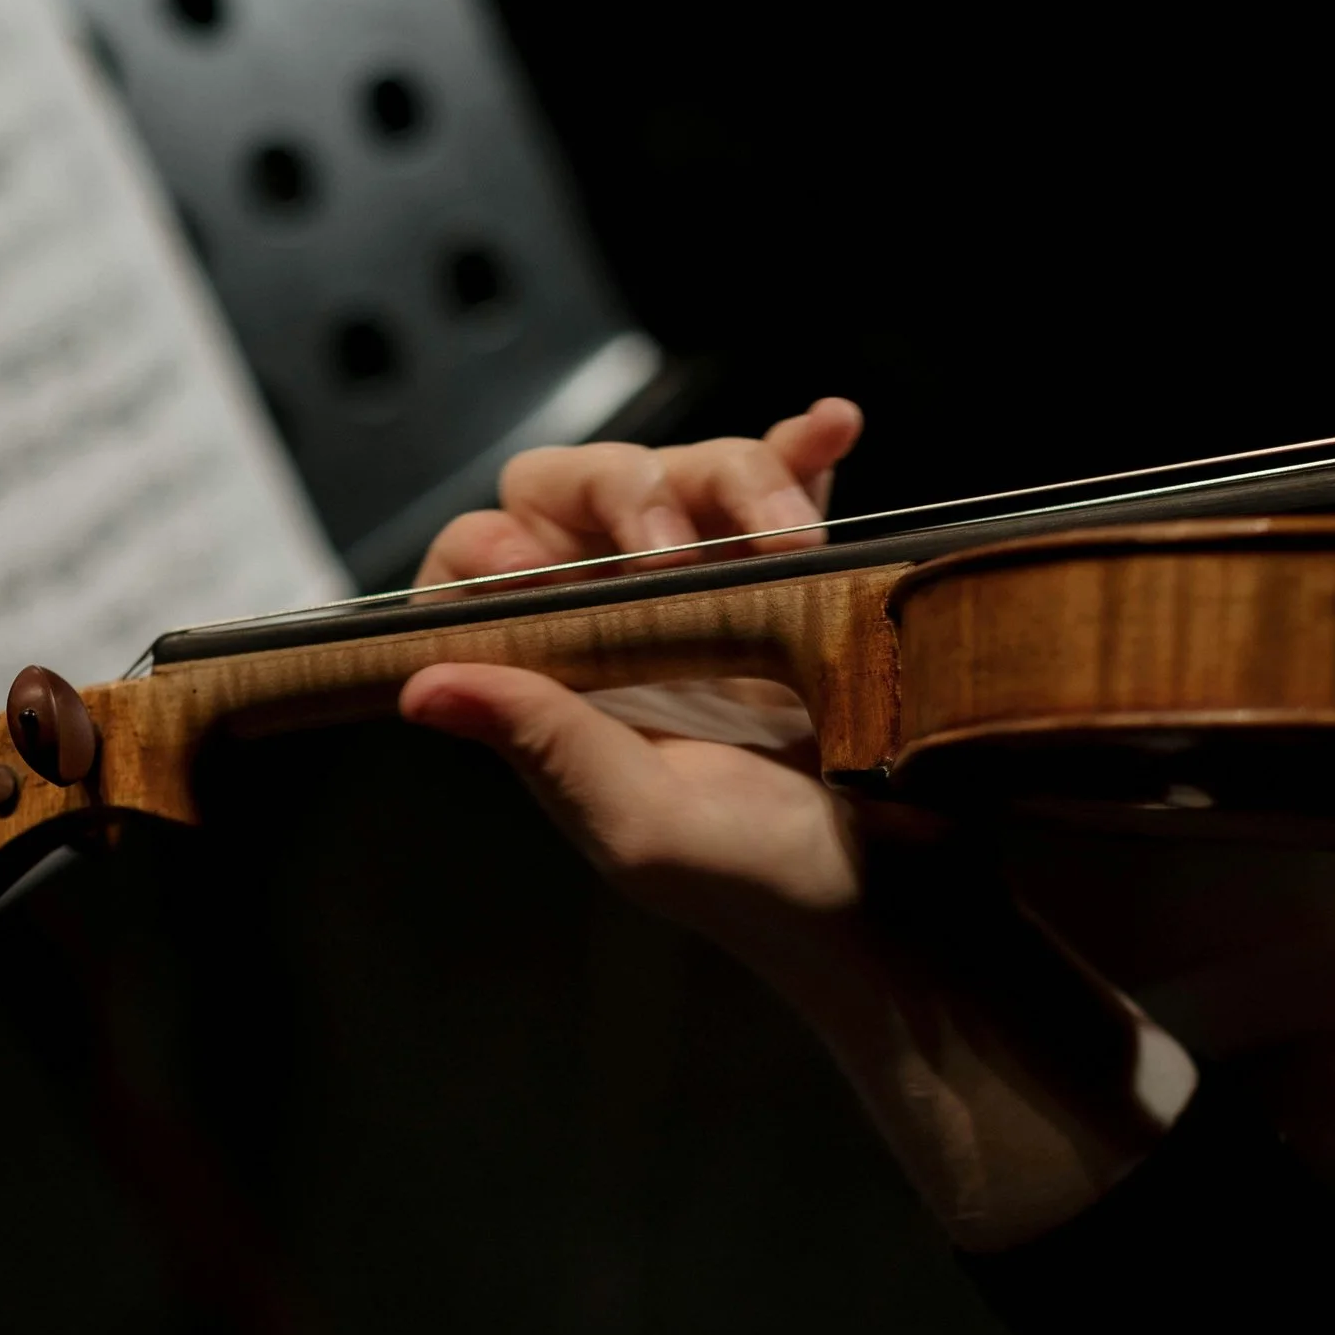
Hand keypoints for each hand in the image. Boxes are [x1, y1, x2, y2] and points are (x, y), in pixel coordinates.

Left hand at [398, 399, 1195, 1250]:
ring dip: (736, 481)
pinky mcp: (803, 578)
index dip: (487, 549)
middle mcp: (621, 632)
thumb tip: (419, 686)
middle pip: (575, 494)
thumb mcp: (643, 825)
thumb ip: (542, 741)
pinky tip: (830, 429)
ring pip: (685, 474)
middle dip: (622, 493)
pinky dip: (801, 450)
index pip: (474, 576)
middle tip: (676, 555)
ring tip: (792, 539)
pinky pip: (786, 483)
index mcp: (559, 687)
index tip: (533, 566)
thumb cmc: (774, 886)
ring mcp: (714, 597)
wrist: (915, 905)